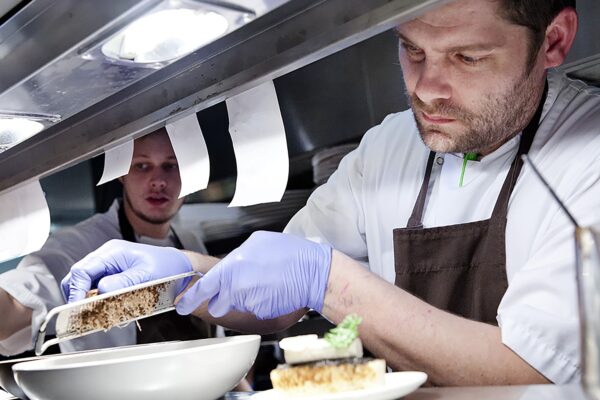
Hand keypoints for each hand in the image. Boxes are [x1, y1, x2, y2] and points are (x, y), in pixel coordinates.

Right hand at [61, 239, 191, 302]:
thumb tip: (101, 290)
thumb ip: (124, 282)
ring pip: (86, 286)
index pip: (82, 271)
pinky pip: (97, 290)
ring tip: (100, 315)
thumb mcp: (147, 276)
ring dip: (89, 302)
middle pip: (77, 278)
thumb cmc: (166, 267)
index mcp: (112, 252)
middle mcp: (106, 258)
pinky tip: (109, 311)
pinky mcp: (113, 277)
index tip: (78, 310)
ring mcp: (108, 267)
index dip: (76, 291)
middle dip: (79, 298)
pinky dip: (99, 302)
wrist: (178, 267)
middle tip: (88, 315)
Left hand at [176, 231, 331, 319]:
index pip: (204, 288)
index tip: (182, 303)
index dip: (190, 298)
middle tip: (239, 286)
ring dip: (243, 297)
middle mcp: (238, 288)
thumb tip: (228, 266)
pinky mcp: (262, 313)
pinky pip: (252, 308)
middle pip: (217, 303)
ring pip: (237, 305)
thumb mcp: (258, 242)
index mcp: (233, 268)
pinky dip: (258, 301)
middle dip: (222, 298)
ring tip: (264, 281)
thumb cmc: (290, 254)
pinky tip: (271, 288)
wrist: (314, 273)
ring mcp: (250, 303)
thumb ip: (236, 258)